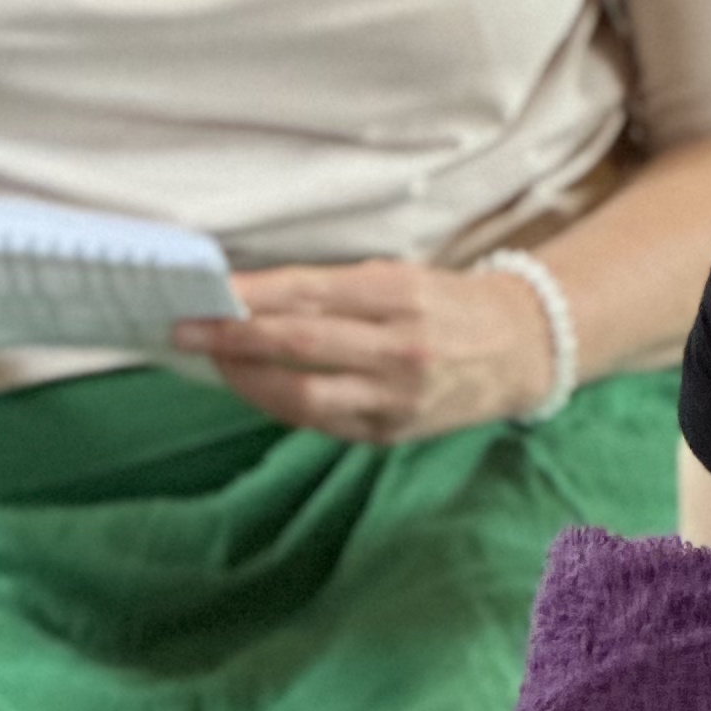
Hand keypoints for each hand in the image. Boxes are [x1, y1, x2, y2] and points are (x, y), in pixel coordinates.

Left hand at [175, 259, 556, 444]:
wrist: (524, 348)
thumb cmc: (449, 303)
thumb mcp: (400, 277)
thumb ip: (333, 290)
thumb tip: (250, 298)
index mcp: (401, 295)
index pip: (307, 293)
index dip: (247, 297)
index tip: (203, 295)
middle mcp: (400, 348)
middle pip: (297, 345)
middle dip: (232, 339)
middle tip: (186, 331)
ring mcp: (397, 397)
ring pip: (302, 395)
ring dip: (248, 380)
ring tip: (218, 362)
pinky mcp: (392, 432)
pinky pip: (321, 422)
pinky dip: (280, 404)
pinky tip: (258, 387)